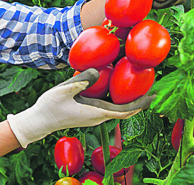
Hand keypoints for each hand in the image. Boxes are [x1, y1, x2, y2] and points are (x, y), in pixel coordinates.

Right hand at [6, 69, 153, 147]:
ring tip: (136, 86)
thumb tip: (97, 71)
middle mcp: (98, 117)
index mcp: (96, 112)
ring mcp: (93, 116)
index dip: (140, 104)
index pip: (125, 111)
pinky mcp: (88, 114)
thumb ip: (80, 81)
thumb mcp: (63, 90)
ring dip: (127, 100)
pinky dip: (116, 99)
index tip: (153, 97)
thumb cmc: (50, 107)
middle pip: (124, 110)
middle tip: (150, 88)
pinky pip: (108, 107)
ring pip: (116, 109)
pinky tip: (114, 87)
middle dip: (138, 101)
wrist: (40, 121)